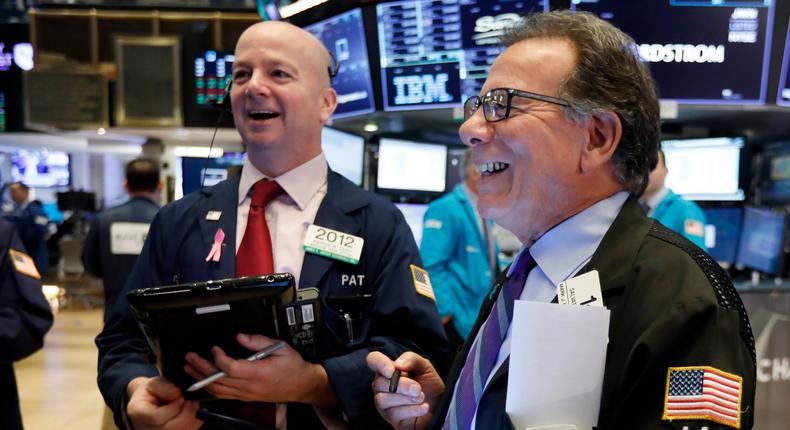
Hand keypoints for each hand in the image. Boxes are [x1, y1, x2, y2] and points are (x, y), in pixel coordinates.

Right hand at [125, 376, 201, 429]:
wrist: (150, 401)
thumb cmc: (152, 391)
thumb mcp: (154, 383)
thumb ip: (163, 387)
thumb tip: (177, 393)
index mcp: (138, 413)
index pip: (156, 417)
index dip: (173, 407)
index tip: (180, 397)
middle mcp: (145, 428)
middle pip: (169, 428)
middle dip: (185, 413)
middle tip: (190, 401)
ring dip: (191, 418)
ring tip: (192, 405)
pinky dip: (194, 423)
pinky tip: (192, 413)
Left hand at [183, 333, 336, 405]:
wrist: (301, 385)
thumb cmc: (293, 367)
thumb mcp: (280, 347)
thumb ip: (258, 341)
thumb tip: (240, 337)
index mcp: (259, 373)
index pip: (231, 368)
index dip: (219, 358)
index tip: (215, 348)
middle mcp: (250, 386)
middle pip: (219, 379)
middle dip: (201, 368)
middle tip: (190, 357)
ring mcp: (246, 394)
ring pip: (218, 390)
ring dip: (201, 379)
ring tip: (190, 368)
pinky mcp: (245, 397)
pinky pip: (223, 395)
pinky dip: (210, 388)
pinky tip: (202, 381)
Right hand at [367, 351, 444, 429]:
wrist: (439, 406)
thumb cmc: (429, 385)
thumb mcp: (425, 367)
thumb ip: (412, 359)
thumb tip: (398, 364)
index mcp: (388, 370)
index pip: (373, 360)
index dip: (379, 364)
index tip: (392, 371)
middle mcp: (382, 386)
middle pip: (379, 383)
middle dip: (401, 385)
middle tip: (418, 388)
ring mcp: (384, 403)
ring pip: (383, 400)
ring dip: (406, 399)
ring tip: (421, 397)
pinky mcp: (391, 418)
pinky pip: (394, 413)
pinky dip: (412, 410)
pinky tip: (423, 407)